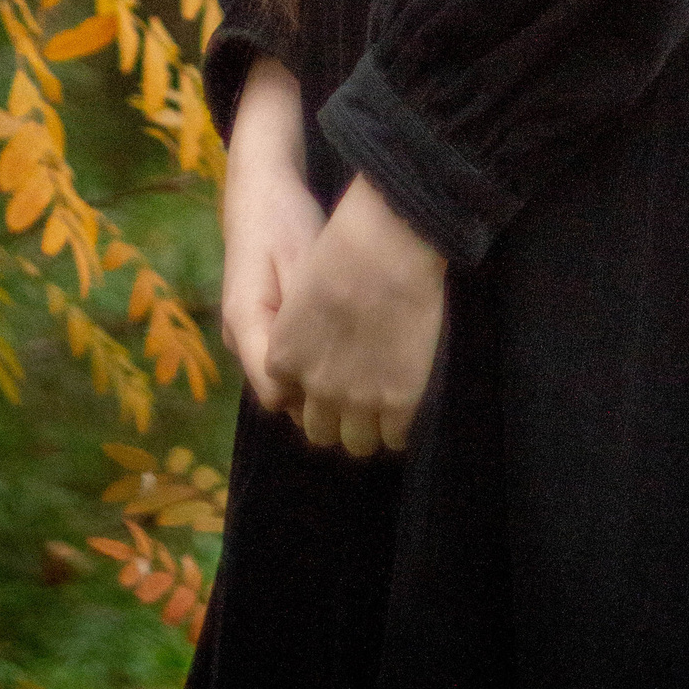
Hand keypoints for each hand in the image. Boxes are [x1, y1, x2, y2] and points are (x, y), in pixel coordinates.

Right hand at [220, 58, 324, 408]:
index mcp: (245, 322)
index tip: (352, 376)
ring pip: (283, 375)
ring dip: (315, 373)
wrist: (261, 187)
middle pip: (280, 391)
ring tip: (358, 353)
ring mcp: (246, 332)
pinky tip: (342, 336)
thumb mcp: (304, 262)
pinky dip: (310, 355)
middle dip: (318, 391)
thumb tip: (327, 366)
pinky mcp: (259, 322)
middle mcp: (239, 337)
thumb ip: (310, 315)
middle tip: (363, 369)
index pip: (275, 393)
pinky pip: (284, 356)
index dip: (313, 394)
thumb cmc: (284, 219)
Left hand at [264, 173, 446, 458]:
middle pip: (319, 431)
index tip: (328, 376)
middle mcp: (315, 386)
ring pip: (356, 444)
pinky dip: (399, 425)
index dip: (309, 390)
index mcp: (283, 358)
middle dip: (336, 416)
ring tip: (383, 404)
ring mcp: (357, 399)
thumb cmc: (343, 250)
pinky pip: (394, 437)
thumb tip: (308, 354)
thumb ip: (295, 333)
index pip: (286, 401)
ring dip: (367, 428)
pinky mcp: (397, 402)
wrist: (387, 244)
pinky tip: (405, 401)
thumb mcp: (298, 293)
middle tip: (356, 395)